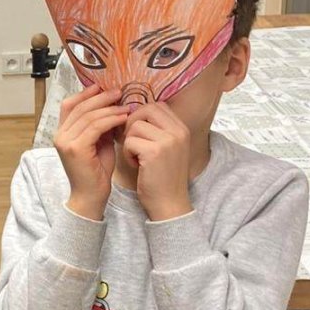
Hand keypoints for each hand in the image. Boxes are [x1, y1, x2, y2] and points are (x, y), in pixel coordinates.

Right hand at [54, 86, 129, 220]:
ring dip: (109, 108)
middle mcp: (60, 135)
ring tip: (125, 105)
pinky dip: (110, 120)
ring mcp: (66, 142)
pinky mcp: (76, 149)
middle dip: (100, 97)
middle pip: (79, 106)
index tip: (103, 87)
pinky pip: (95, 127)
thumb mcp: (99, 143)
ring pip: (88, 115)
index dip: (85, 93)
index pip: (69, 105)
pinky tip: (123, 117)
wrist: (91, 197)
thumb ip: (101, 126)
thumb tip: (113, 107)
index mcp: (62, 133)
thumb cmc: (96, 173)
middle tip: (119, 91)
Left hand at [121, 103, 192, 220]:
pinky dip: (127, 153)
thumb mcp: (166, 148)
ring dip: (129, 141)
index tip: (135, 130)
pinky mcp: (155, 152)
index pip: (157, 106)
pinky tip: (136, 165)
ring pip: (135, 126)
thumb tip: (131, 112)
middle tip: (130, 140)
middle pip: (146, 110)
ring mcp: (168, 141)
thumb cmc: (162, 177)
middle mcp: (178, 131)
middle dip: (132, 123)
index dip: (141, 114)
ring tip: (136, 157)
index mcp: (182, 129)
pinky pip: (129, 141)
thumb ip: (156, 130)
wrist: (169, 203)